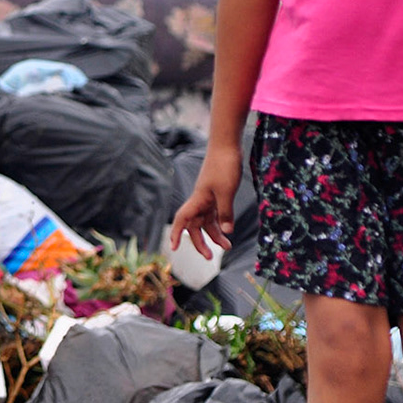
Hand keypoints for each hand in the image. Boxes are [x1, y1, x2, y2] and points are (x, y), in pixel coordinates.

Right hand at [171, 146, 240, 260]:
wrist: (227, 145)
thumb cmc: (224, 166)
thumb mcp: (226, 192)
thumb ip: (225, 213)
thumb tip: (227, 232)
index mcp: (197, 200)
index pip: (182, 220)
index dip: (176, 234)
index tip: (173, 249)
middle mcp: (200, 200)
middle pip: (195, 226)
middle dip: (200, 242)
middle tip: (209, 257)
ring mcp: (209, 197)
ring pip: (207, 221)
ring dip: (215, 235)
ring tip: (227, 247)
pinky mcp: (217, 193)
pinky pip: (215, 213)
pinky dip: (220, 223)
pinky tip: (229, 230)